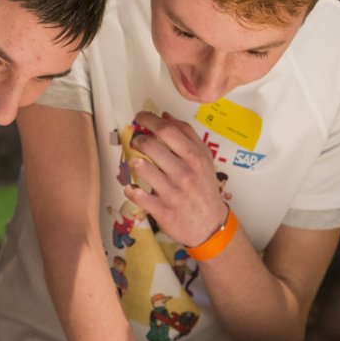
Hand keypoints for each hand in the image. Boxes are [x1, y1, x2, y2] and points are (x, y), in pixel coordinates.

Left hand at [122, 111, 228, 247]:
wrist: (210, 225)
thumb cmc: (203, 188)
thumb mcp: (204, 159)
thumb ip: (186, 135)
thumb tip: (166, 115)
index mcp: (194, 157)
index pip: (168, 130)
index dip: (149, 119)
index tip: (140, 117)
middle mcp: (183, 172)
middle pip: (150, 145)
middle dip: (137, 139)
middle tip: (135, 140)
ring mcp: (171, 191)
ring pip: (141, 167)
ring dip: (133, 161)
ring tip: (135, 162)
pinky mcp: (161, 209)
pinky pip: (136, 194)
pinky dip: (130, 189)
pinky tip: (133, 187)